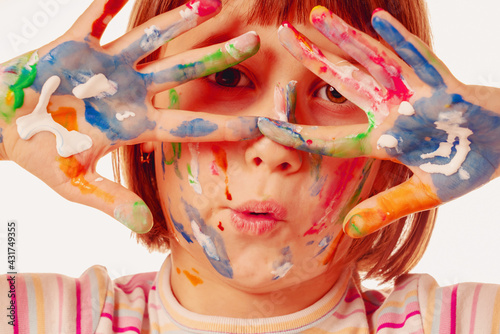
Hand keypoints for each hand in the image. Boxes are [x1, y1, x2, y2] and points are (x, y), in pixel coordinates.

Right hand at [0, 0, 259, 232]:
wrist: (2, 127)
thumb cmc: (39, 155)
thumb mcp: (74, 184)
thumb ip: (110, 200)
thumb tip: (145, 223)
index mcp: (135, 124)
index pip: (190, 125)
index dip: (226, 124)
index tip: (263, 122)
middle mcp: (130, 91)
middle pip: (183, 72)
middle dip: (218, 58)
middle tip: (255, 42)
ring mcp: (106, 66)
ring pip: (149, 39)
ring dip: (178, 20)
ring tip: (211, 2)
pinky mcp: (76, 45)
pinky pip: (95, 17)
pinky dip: (109, 3)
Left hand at [258, 7, 499, 237]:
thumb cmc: (465, 166)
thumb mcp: (424, 194)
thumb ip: (388, 208)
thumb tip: (351, 228)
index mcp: (380, 140)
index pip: (329, 137)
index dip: (296, 132)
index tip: (263, 125)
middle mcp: (389, 110)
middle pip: (343, 80)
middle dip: (313, 58)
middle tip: (282, 35)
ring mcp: (414, 93)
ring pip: (373, 61)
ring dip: (345, 38)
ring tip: (315, 15)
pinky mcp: (443, 84)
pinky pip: (420, 59)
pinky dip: (400, 42)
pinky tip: (377, 19)